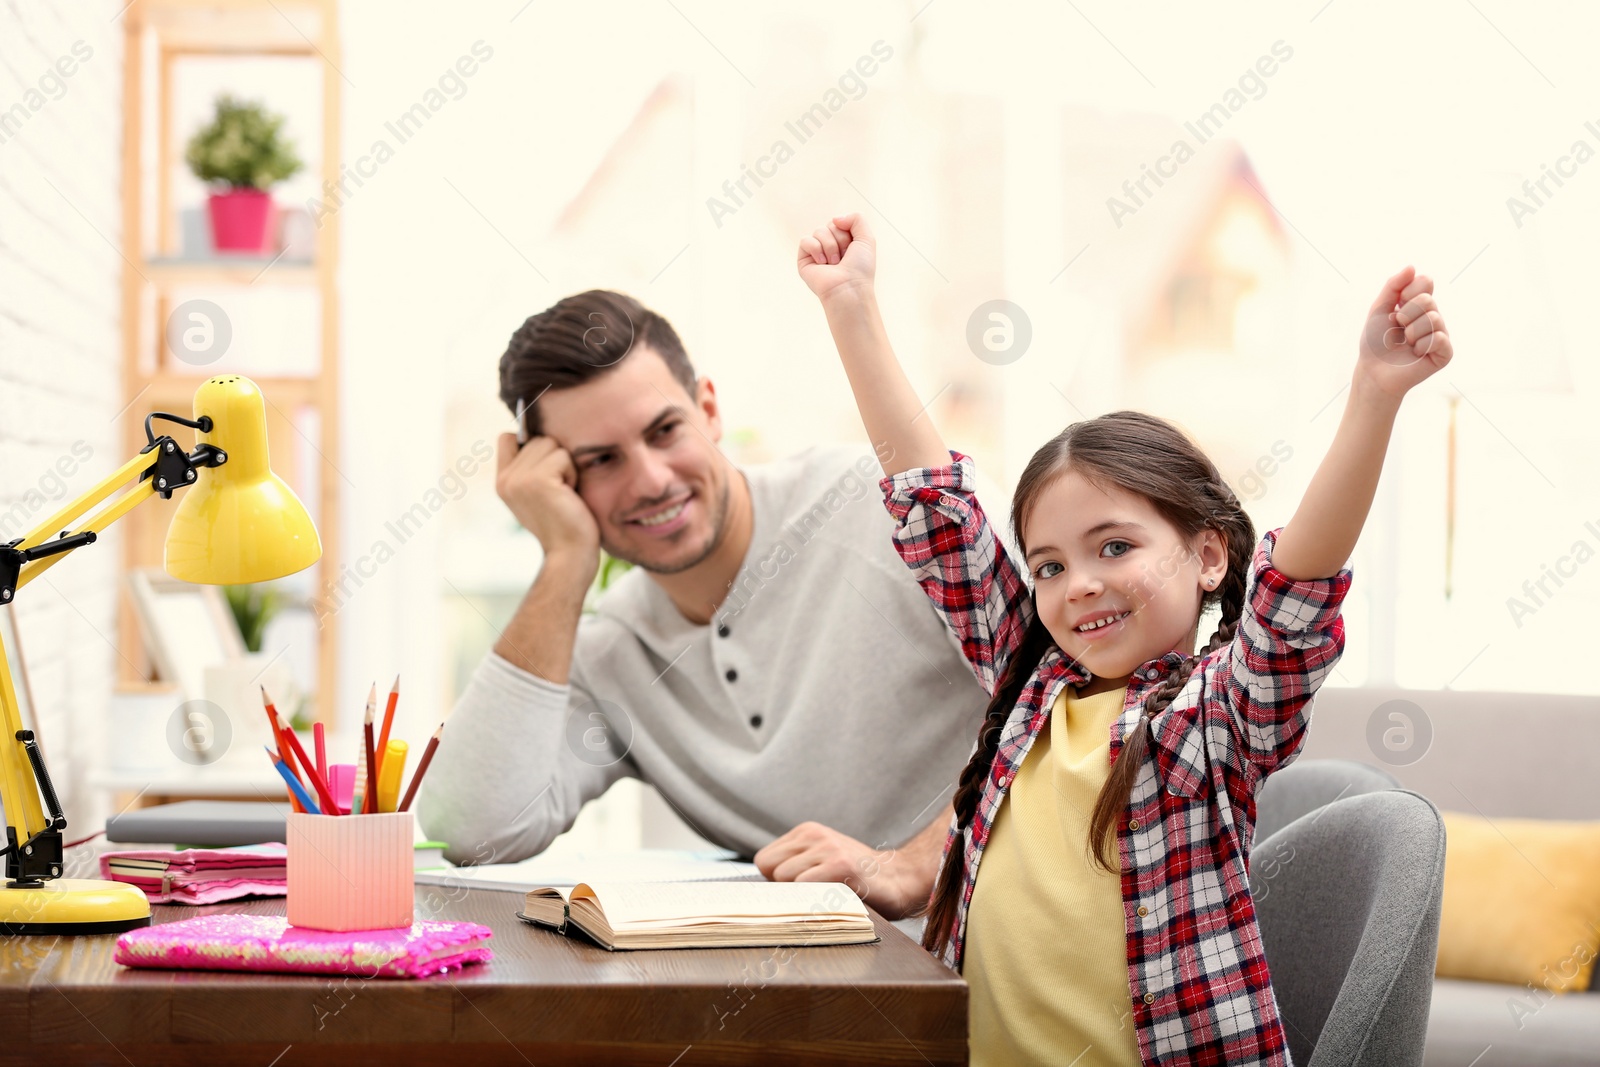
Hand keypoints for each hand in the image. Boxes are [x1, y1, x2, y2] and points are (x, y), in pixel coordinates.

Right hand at [495, 433, 600, 576]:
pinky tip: (569, 495)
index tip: (548, 472)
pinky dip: (573, 473)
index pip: (507, 438)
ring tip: (564, 492)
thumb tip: (539, 432)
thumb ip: (532, 467)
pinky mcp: (537, 480)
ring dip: (566, 465)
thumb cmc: (565, 524)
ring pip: (551, 444)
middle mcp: (505, 479)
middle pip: (537, 438)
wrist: (570, 555)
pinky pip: (564, 456)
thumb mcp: (540, 493)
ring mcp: (518, 479)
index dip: (531, 445)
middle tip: (560, 491)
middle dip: (556, 458)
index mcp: (502, 482)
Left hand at [753, 820, 923, 919]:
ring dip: (802, 895)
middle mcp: (814, 835)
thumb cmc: (856, 879)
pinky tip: (834, 899)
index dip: (776, 881)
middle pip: (770, 870)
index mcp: (807, 832)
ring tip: (828, 894)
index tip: (798, 890)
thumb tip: (758, 894)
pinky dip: (814, 900)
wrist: (900, 879)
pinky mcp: (840, 864)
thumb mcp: (821, 861)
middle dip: (785, 888)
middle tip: (814, 894)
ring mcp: (828, 848)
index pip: (764, 861)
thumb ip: (794, 867)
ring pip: (785, 880)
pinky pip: (804, 887)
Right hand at [797, 213, 875, 303]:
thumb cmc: (860, 269)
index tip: (853, 249)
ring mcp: (817, 253)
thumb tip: (835, 219)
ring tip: (834, 263)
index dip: (848, 232)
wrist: (848, 288)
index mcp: (845, 242)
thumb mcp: (867, 239)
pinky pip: (805, 240)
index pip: (841, 222)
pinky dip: (815, 249)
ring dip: (830, 246)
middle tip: (844, 258)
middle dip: (840, 239)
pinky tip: (822, 263)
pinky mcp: (804, 260)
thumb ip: (857, 219)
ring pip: (819, 231)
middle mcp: (830, 246)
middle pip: (830, 225)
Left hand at [1356, 266, 1452, 398]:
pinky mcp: (1445, 353)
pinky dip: (1421, 344)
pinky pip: (1439, 338)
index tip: (1396, 306)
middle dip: (1406, 314)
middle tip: (1398, 327)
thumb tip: (1412, 266)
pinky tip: (1416, 353)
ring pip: (1433, 319)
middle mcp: (1434, 316)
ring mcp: (1441, 334)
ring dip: (1411, 331)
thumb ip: (1393, 285)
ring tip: (1406, 342)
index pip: (1425, 281)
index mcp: (1420, 303)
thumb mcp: (1379, 308)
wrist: (1373, 370)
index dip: (1406, 293)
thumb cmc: (1375, 341)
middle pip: (1428, 300)